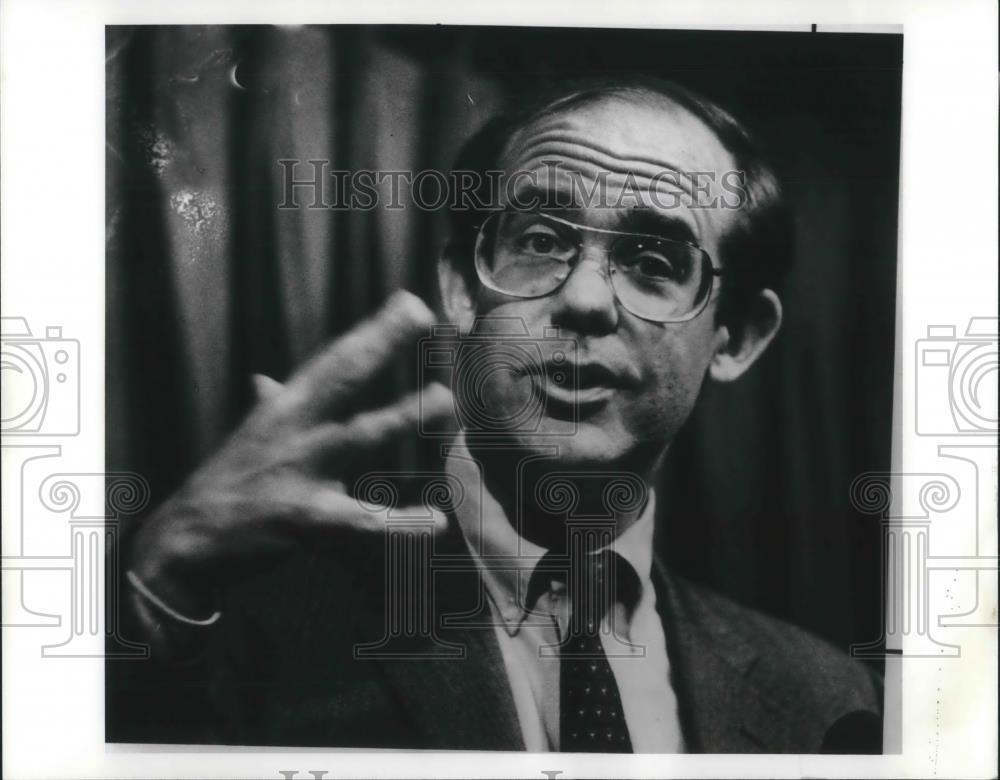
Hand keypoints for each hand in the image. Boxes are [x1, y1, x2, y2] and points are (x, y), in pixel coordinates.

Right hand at [127, 290, 453, 633]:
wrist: (184, 541)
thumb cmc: (226, 484)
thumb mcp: (249, 436)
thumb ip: (269, 405)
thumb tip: (264, 380)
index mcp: (285, 408)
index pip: (335, 360)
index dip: (372, 330)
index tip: (410, 302)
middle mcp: (293, 429)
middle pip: (343, 377)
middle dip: (380, 343)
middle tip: (421, 313)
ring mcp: (299, 471)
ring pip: (358, 437)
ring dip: (401, 415)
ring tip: (445, 399)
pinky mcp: (304, 519)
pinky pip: (361, 522)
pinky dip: (399, 524)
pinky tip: (436, 522)